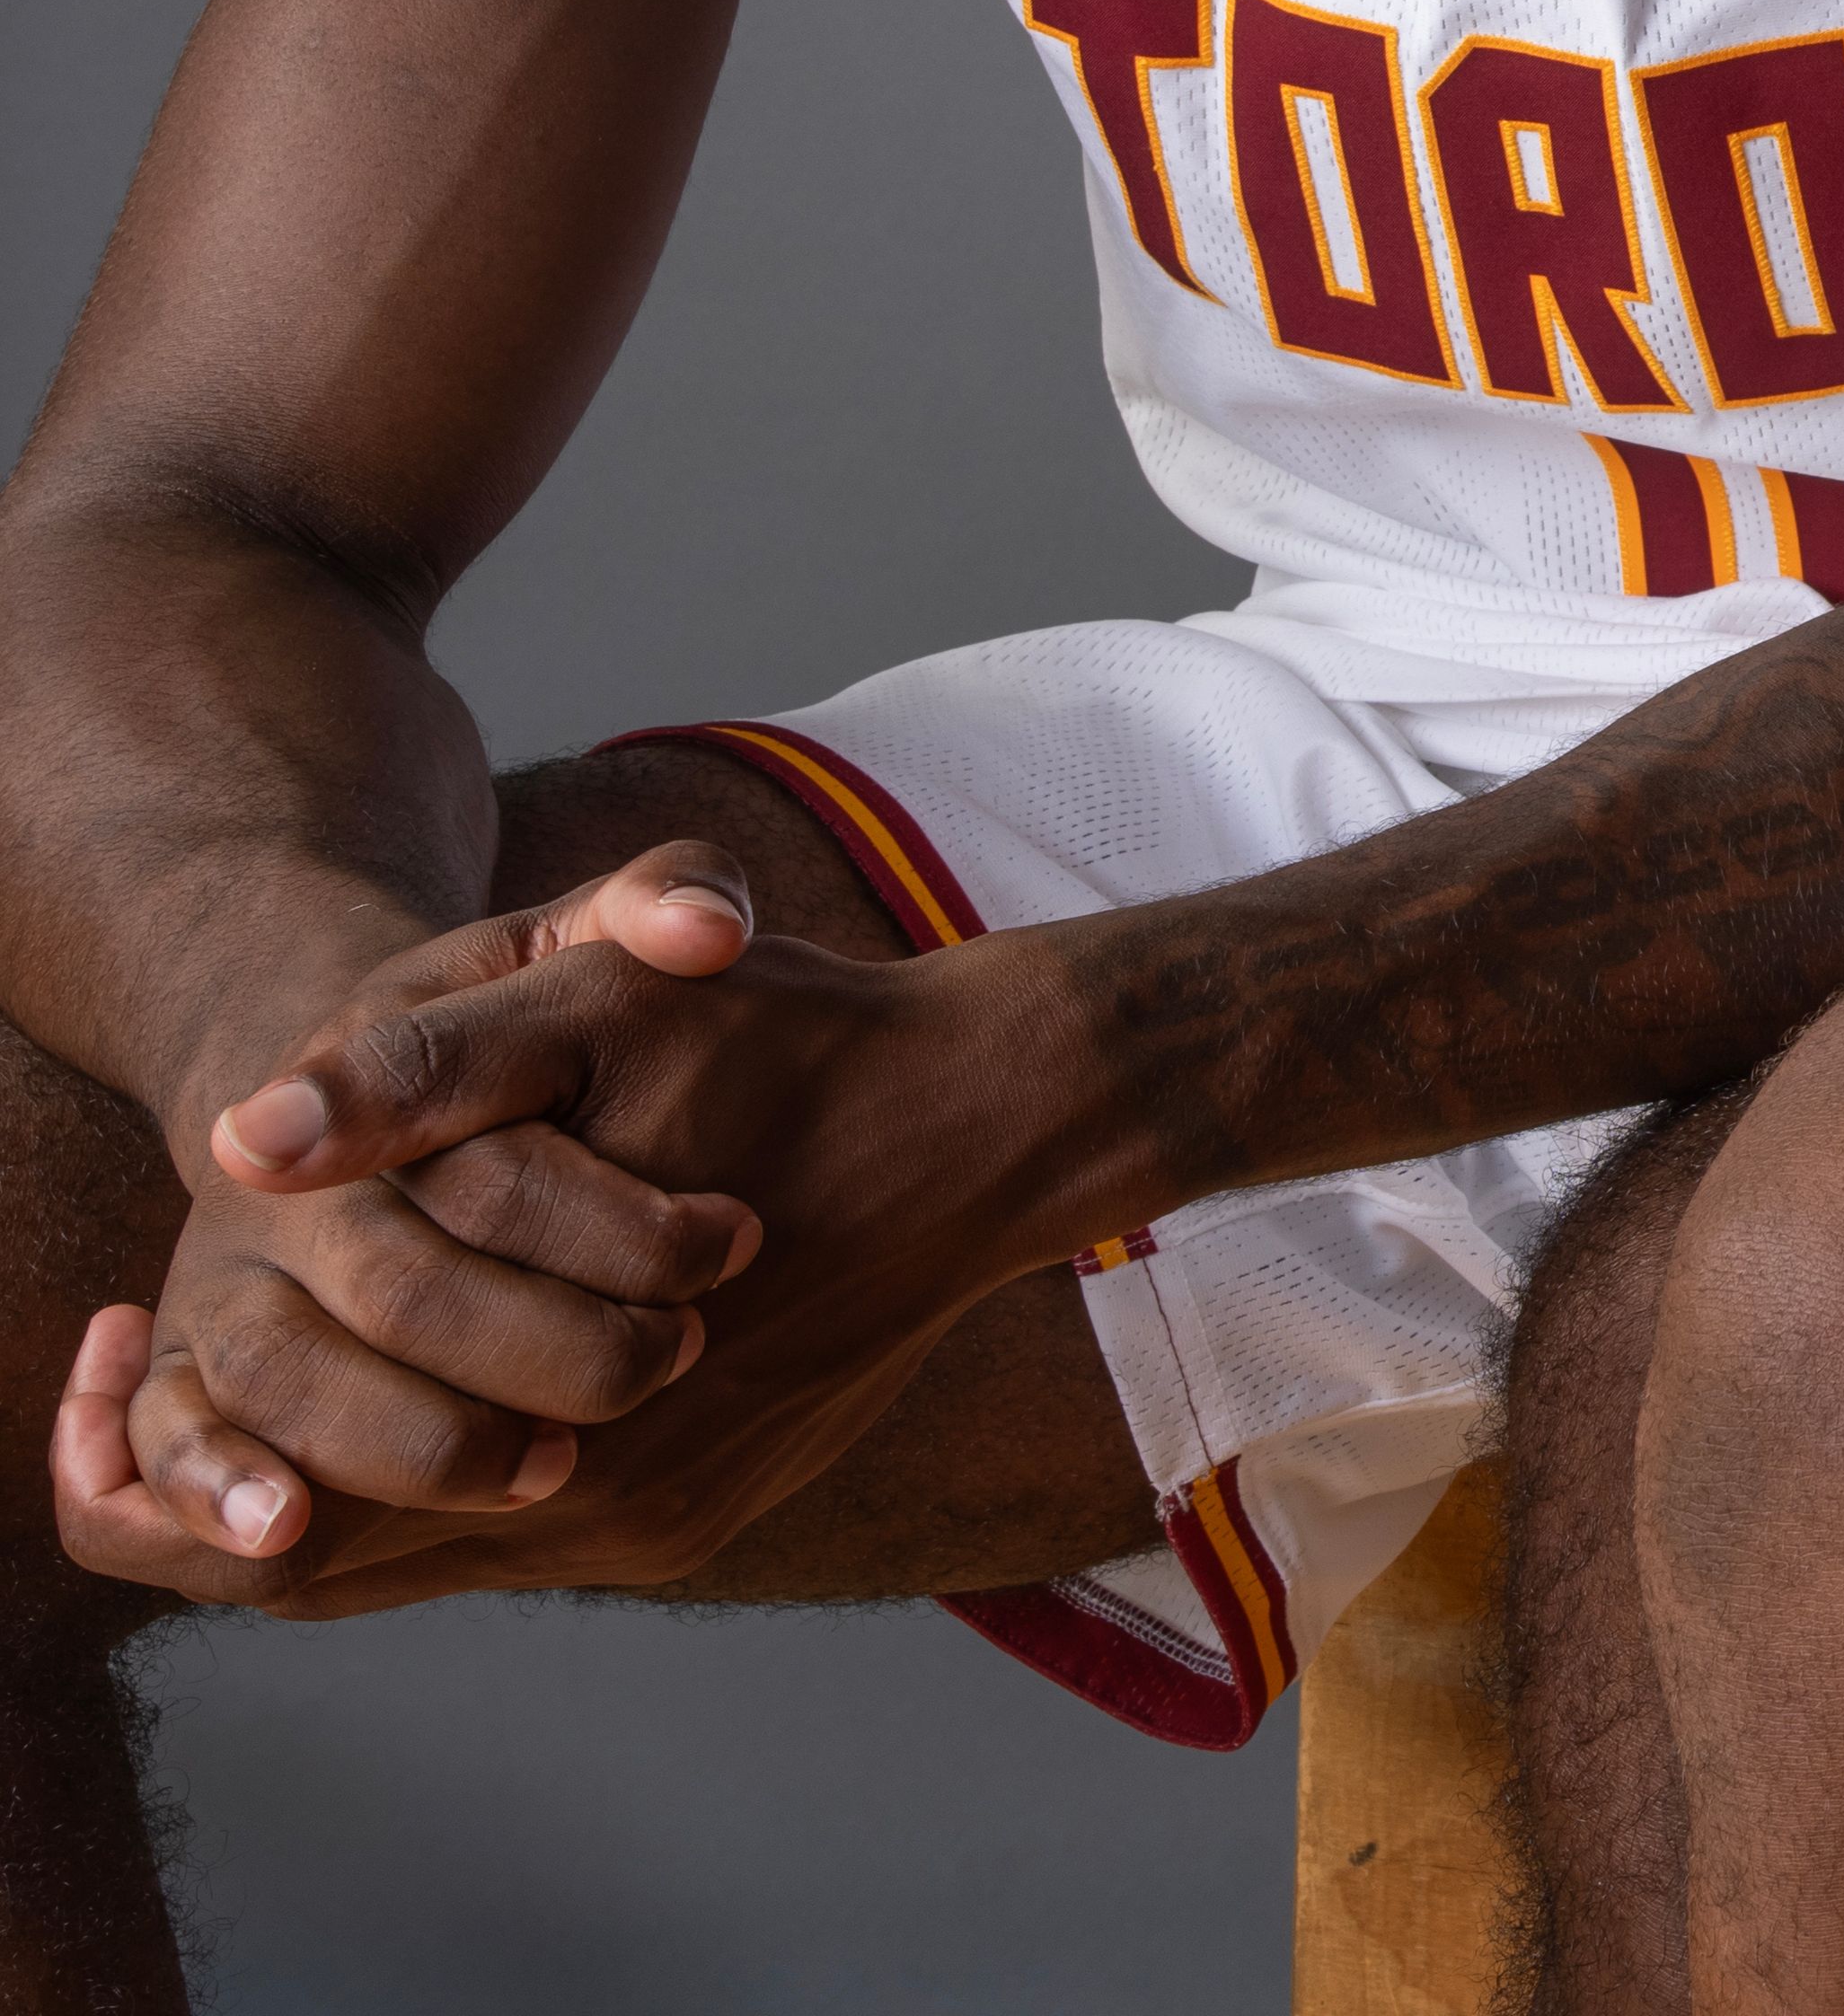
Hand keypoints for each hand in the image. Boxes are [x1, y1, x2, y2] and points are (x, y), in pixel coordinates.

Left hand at [62, 849, 1114, 1612]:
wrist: (1002, 1114)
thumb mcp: (598, 1007)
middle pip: (331, 1561)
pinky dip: (447, 1468)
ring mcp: (669, 1522)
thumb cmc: (803, 1043)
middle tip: (156, 1355)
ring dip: (338, 1464)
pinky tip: (436, 1361)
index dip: (156, 1471)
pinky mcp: (713, 1510)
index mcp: (561, 1416)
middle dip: (221, 1473)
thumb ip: (417, 1072)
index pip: (272, 1530)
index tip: (115, 1347)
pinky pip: (522, 1534)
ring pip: (425, 1552)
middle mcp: (612, 1512)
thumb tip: (238, 1141)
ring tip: (286, 1349)